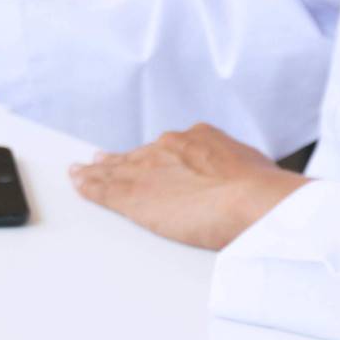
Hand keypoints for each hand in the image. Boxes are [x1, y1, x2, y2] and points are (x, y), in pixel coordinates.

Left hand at [70, 124, 307, 249]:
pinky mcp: (133, 195)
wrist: (253, 200)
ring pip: (114, 171)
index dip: (152, 156)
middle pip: (135, 157)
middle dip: (117, 161)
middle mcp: (169, 148)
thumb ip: (234, 172)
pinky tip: (78, 184)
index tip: (143, 157)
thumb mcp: (250, 167)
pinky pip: (102, 189)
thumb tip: (240, 181)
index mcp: (198, 139)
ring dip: (95, 173)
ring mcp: (148, 170)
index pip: (167, 148)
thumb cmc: (261, 190)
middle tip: (98, 161)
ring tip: (79, 173)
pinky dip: (88, 187)